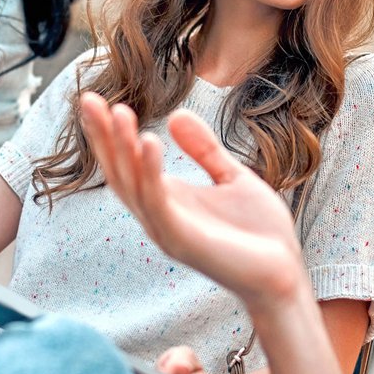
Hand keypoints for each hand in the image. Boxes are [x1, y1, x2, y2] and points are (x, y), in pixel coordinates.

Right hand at [77, 92, 305, 310]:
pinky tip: (150, 142)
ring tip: (119, 111)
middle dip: (103, 137)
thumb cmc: (259, 233)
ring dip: (123, 148)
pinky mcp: (182, 241)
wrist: (285, 274)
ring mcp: (167, 229)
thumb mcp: (231, 177)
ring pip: (132, 186)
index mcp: (167, 200)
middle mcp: (158, 216)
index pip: (127, 164)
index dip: (109, 134)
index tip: (97, 100)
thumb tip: (175, 114)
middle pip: (119, 172)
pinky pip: (158, 203)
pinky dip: (150, 173)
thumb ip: (204, 149)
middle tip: (88, 98)